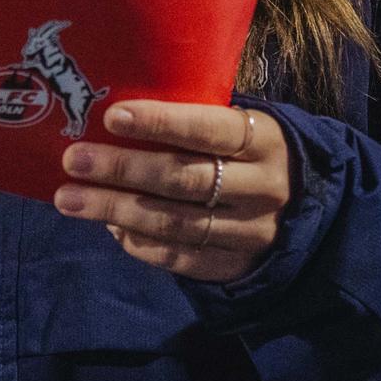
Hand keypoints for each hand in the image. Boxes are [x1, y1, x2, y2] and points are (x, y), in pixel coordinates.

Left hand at [57, 98, 290, 283]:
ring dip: (115, 210)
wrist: (311, 207)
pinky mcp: (236, 266)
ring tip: (69, 199)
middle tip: (74, 160)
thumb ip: (199, 119)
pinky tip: (109, 228)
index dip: (160, 122)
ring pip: (175, 222)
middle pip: (183, 179)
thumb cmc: (253, 152)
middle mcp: (262, 187)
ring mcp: (251, 232)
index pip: (208, 129)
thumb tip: (118, 115)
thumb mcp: (245, 126)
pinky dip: (139, 243)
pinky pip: (179, 258)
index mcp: (265, 140)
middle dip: (122, 169)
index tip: (111, 117)